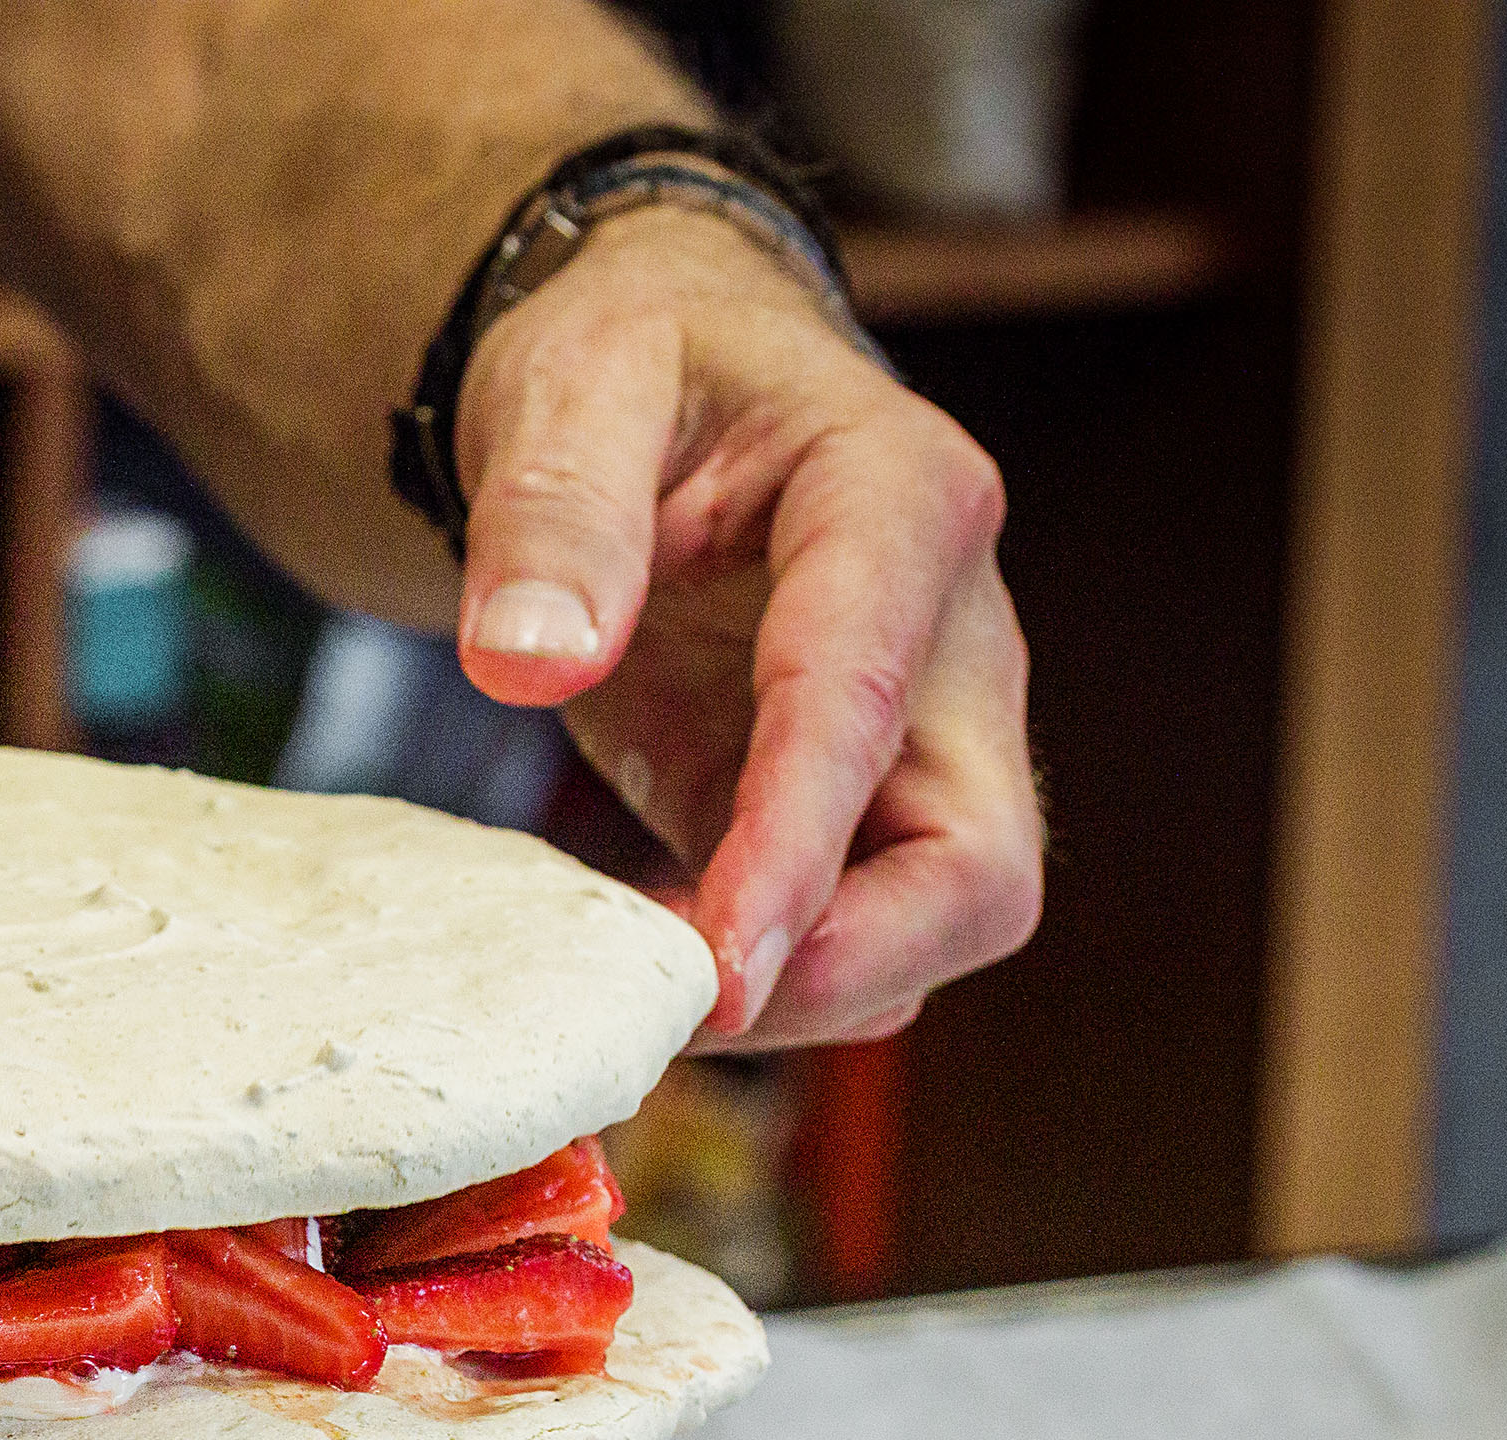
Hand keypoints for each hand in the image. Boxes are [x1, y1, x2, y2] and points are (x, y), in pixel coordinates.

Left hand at [448, 206, 1039, 1047]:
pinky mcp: (856, 805)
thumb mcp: (568, 383)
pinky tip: (639, 955)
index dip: (801, 849)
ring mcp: (920, 734)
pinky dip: (762, 976)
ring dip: (801, 990)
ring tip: (634, 988)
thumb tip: (528, 657)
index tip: (720, 964)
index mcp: (898, 500)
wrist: (655, 384)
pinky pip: (849, 932)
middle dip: (848, 962)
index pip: (866, 699)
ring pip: (932, 924)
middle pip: (978, 865)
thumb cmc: (632, 363)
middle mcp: (950, 636)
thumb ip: (550, 509)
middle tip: (679, 1009)